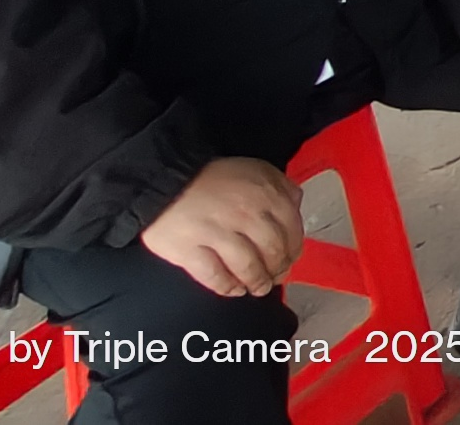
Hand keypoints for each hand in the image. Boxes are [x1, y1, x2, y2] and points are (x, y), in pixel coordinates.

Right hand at [141, 158, 303, 297]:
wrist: (165, 179)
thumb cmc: (215, 176)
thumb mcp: (257, 170)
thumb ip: (281, 188)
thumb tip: (295, 208)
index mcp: (265, 195)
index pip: (291, 231)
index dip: (293, 250)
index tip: (290, 259)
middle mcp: (245, 215)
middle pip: (272, 253)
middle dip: (278, 270)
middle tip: (276, 277)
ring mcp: (217, 235)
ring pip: (248, 268)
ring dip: (257, 282)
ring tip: (258, 288)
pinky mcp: (189, 251)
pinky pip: (214, 277)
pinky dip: (227, 287)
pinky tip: (234, 290)